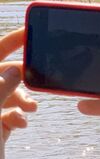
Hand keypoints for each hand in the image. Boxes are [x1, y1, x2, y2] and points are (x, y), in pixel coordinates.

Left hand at [0, 28, 37, 158]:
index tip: (28, 35)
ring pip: (2, 96)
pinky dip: (18, 115)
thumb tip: (15, 68)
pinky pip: (7, 116)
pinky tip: (25, 123)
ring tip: (31, 109)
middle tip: (37, 72)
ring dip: (19, 97)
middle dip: (14, 74)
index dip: (4, 45)